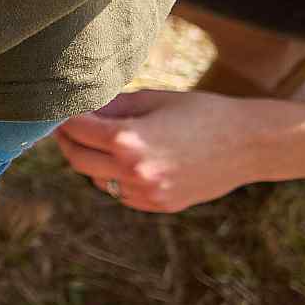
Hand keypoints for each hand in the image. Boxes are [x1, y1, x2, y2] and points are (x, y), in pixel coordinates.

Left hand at [54, 88, 281, 212]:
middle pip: (77, 158)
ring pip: (96, 179)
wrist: (249, 144)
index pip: (76, 129)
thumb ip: (112, 106)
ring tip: (94, 140)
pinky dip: (113, 177)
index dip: (63, 118)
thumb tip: (80, 107)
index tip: (55, 109)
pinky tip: (122, 160)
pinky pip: (120, 193)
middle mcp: (133, 172)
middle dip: (67, 140)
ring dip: (90, 160)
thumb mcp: (152, 99)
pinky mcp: (158, 205)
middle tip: (64, 126)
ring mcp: (147, 194)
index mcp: (128, 141)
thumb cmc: (201, 112)